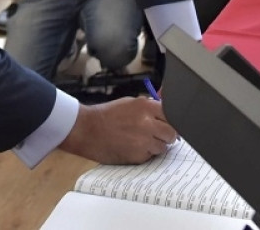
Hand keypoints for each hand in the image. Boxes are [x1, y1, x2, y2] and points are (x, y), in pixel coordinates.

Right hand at [59, 97, 176, 163]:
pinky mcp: (136, 156)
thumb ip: (150, 106)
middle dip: (168, 135)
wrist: (86, 129)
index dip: (171, 121)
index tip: (170, 124)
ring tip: (143, 141)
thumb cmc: (107, 115)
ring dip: (157, 145)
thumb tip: (166, 107)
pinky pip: (150, 156)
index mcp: (147, 106)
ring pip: (163, 147)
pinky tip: (134, 148)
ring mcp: (143, 141)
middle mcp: (147, 123)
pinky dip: (145, 154)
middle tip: (160, 135)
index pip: (173, 115)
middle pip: (172, 133)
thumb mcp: (131, 103)